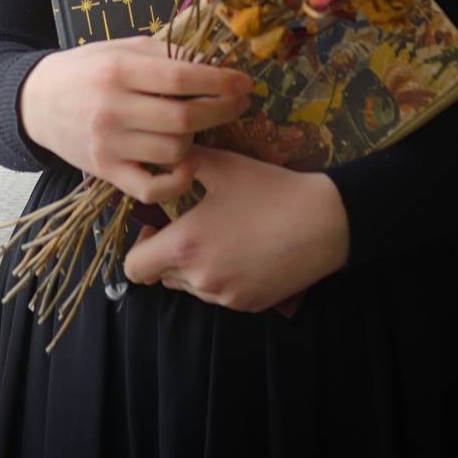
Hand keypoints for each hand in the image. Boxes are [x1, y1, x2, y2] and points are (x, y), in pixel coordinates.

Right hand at [18, 34, 253, 204]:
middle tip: (240, 103)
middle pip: (184, 117)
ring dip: (198, 138)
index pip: (180, 78)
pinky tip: (185, 163)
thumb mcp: (120, 49)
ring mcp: (109, 145)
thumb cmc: (86, 70)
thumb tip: (212, 62)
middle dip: (223, 110)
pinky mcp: (106, 172)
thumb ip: (163, 55)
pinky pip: (152, 188)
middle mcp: (112, 109)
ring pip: (174, 150)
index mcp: (118, 70)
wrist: (35, 102)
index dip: (220, 81)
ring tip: (200, 125)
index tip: (245, 82)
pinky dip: (177, 180)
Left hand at [121, 146, 350, 312]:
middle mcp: (201, 279)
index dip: (140, 247)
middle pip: (162, 277)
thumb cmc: (269, 190)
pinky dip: (221, 276)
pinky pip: (219, 294)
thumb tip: (157, 152)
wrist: (324, 222)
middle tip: (190, 225)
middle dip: (167, 254)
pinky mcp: (248, 305)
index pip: (134, 267)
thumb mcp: (222, 166)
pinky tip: (242, 250)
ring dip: (194, 266)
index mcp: (185, 246)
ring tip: (220, 235)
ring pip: (191, 287)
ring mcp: (226, 297)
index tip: (159, 225)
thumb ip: (183, 161)